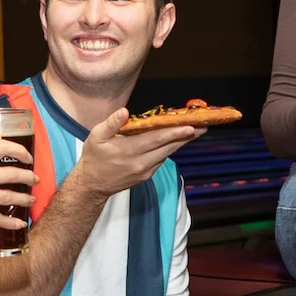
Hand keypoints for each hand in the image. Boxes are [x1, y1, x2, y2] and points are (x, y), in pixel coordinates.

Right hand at [0, 140, 37, 236]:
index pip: (1, 147)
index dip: (19, 150)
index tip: (28, 157)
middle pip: (10, 174)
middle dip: (28, 177)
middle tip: (35, 180)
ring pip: (8, 196)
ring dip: (24, 199)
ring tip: (32, 200)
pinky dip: (11, 222)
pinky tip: (20, 224)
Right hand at [75, 108, 199, 198]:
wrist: (92, 184)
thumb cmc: (93, 156)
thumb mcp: (96, 136)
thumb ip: (111, 123)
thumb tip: (125, 112)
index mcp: (129, 150)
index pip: (156, 139)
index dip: (174, 133)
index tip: (190, 127)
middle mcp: (140, 163)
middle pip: (168, 148)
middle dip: (186, 137)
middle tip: (203, 126)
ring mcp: (145, 171)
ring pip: (167, 154)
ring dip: (181, 143)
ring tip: (195, 131)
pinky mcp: (146, 176)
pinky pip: (161, 160)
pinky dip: (169, 150)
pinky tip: (176, 141)